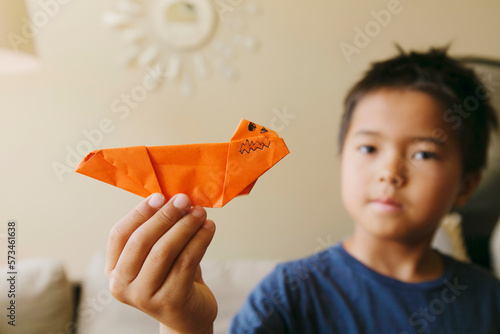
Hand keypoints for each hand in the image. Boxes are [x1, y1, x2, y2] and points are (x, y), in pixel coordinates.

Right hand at [105, 193, 216, 333]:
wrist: (188, 315)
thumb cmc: (172, 277)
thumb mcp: (158, 254)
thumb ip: (159, 231)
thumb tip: (175, 198)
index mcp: (113, 270)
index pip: (119, 234)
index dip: (139, 213)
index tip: (160, 195)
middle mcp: (122, 286)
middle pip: (141, 241)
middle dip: (165, 216)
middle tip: (184, 200)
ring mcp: (144, 296)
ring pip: (164, 251)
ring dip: (185, 226)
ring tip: (200, 213)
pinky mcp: (170, 300)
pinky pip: (186, 261)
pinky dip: (200, 240)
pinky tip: (209, 228)